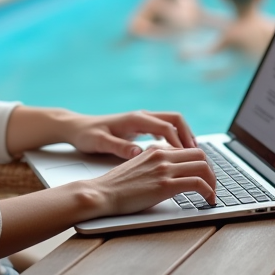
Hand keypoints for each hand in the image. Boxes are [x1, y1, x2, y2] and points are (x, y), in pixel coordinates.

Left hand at [68, 110, 196, 159]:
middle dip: (188, 135)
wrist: (76, 127)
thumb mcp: (100, 143)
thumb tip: (139, 152)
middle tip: (198, 154)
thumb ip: (119, 147)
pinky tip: (177, 152)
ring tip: (194, 154)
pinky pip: (165, 128)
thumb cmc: (86, 135)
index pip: (166, 127)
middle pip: (175, 119)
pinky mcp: (140, 125)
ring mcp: (142, 119)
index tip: (187, 158)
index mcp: (135, 119)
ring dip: (184, 135)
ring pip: (172, 123)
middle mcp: (142, 116)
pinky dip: (175, 137)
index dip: (179, 143)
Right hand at [86, 145, 215, 215]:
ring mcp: (164, 169)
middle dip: (211, 171)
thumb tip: (167, 172)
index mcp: (155, 150)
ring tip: (213, 195)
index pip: (188, 150)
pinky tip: (209, 200)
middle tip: (213, 185)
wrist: (101, 193)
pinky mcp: (165, 185)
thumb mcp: (136, 166)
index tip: (205, 175)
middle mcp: (162, 155)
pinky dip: (208, 191)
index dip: (201, 163)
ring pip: (203, 167)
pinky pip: (197, 183)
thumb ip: (153, 164)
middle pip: (200, 155)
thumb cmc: (115, 185)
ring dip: (213, 182)